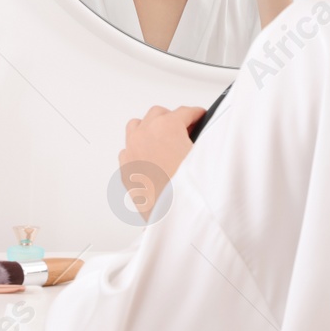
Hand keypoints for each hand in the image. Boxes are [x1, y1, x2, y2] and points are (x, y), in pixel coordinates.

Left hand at [118, 105, 206, 221]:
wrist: (173, 219)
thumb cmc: (188, 192)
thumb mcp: (204, 157)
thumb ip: (202, 140)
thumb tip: (202, 137)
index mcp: (166, 128)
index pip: (185, 111)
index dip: (197, 114)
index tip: (200, 117)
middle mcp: (145, 135)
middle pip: (158, 113)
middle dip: (173, 118)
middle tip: (186, 129)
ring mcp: (132, 150)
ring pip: (137, 125)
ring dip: (150, 128)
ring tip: (164, 139)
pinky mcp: (125, 168)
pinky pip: (128, 148)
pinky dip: (138, 148)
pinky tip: (150, 157)